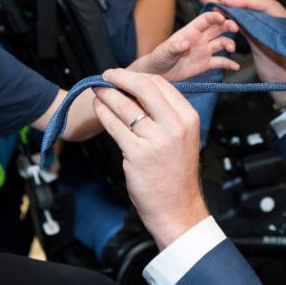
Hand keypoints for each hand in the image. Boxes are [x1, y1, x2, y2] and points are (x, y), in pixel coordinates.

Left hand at [92, 69, 208, 248]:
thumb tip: (138, 92)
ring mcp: (156, 140)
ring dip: (107, 93)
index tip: (124, 75)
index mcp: (188, 118)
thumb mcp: (181, 138)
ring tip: (97, 89)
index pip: (161, 84)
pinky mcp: (137, 154)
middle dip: (121, 77)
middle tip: (107, 75)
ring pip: (125, 106)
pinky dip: (103, 113)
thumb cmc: (176, 174)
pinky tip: (98, 107)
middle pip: (144, 88)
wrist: (177, 208)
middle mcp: (175, 126)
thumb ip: (165, 115)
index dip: (138, 76)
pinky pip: (115, 126)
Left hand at [131, 11, 239, 79]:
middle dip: (228, 25)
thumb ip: (175, 46)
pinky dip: (229, 63)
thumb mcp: (165, 51)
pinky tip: (236, 66)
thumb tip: (186, 43)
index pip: (205, 19)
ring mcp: (204, 51)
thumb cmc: (159, 57)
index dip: (214, 16)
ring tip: (231, 49)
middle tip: (235, 28)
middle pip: (217, 28)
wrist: (158, 73)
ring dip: (229, 43)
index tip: (222, 18)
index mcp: (190, 31)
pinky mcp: (205, 64)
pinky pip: (220, 62)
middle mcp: (200, 39)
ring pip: (221, 43)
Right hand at [219, 0, 285, 88]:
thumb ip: (251, 32)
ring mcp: (283, 25)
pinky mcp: (277, 31)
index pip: (264, 4)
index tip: (226, 3)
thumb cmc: (281, 76)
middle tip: (223, 3)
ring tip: (227, 7)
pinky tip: (236, 16)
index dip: (243, 1)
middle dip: (242, 0)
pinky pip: (262, 17)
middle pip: (263, 2)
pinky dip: (248, 14)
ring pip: (262, 8)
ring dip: (244, 6)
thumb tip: (236, 16)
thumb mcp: (263, 53)